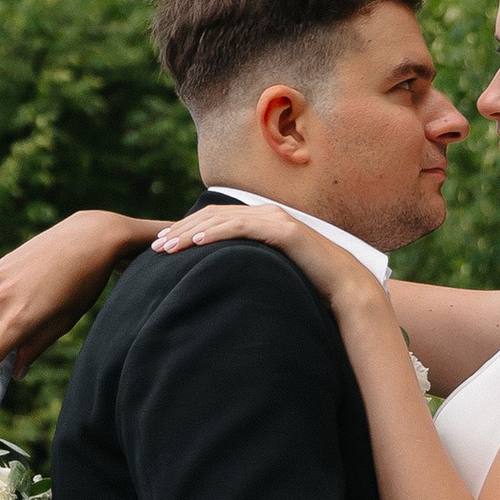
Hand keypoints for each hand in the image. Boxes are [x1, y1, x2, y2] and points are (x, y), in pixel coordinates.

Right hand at [0, 211, 147, 403]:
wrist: (89, 238)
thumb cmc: (83, 287)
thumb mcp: (63, 324)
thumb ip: (35, 349)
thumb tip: (16, 372)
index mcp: (20, 322)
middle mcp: (3, 301)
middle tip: (5, 358)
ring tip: (31, 312)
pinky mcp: (2, 266)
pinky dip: (3, 305)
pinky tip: (31, 289)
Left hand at [149, 199, 378, 310]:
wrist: (345, 286)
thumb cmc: (308, 284)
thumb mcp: (269, 272)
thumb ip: (248, 267)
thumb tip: (221, 281)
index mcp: (260, 221)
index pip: (214, 220)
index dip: (186, 230)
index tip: (162, 244)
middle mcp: (265, 214)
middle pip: (212, 216)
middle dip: (180, 230)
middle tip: (155, 246)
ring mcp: (275, 219)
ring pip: (222, 220)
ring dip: (190, 233)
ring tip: (167, 247)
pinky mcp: (284, 230)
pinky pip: (243, 228)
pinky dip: (217, 233)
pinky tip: (197, 243)